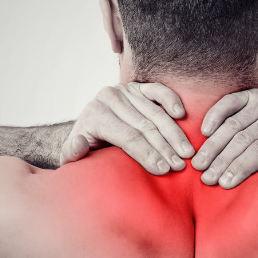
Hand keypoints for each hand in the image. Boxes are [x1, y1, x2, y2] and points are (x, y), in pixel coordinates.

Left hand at [60, 83, 194, 174]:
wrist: (87, 130)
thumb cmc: (85, 149)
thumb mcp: (71, 156)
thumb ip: (71, 153)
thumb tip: (80, 143)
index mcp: (94, 115)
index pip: (128, 137)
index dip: (147, 154)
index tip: (164, 170)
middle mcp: (108, 98)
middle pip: (145, 126)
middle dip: (165, 148)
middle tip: (181, 165)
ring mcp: (124, 90)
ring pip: (155, 113)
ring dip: (174, 133)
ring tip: (187, 152)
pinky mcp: (137, 86)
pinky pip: (157, 90)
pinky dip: (171, 100)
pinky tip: (182, 115)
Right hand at [192, 89, 257, 187]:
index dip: (241, 167)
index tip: (224, 184)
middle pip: (244, 138)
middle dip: (222, 160)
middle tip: (205, 178)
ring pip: (233, 124)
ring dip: (213, 145)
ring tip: (198, 164)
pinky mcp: (253, 94)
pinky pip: (229, 102)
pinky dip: (214, 116)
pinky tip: (203, 133)